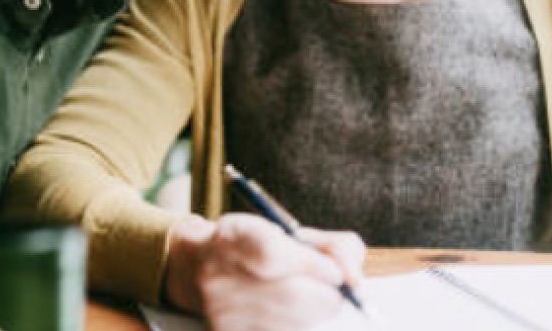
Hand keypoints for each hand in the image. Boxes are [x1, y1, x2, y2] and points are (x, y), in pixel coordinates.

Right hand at [164, 214, 364, 330]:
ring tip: (304, 298)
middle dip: (328, 296)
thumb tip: (355, 278)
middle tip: (334, 289)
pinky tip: (286, 314)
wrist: (195, 269)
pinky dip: (296, 326)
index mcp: (234, 238)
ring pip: (293, 323)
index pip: (274, 254)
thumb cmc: (252, 246)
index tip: (336, 271)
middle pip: (291, 296)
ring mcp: (222, 311)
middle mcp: (220, 276)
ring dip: (314, 313)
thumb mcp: (288, 230)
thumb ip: (332, 246)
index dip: (313, 265)